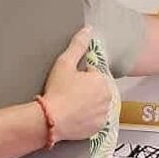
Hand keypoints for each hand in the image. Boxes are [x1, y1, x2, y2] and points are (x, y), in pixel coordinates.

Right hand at [39, 26, 110, 140]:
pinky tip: (74, 117)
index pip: (92, 74)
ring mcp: (104, 114)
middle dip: (85, 90)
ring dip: (87, 104)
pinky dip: (87, 118)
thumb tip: (88, 30)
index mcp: (102, 80)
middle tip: (68, 94)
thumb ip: (77, 45)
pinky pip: (94, 119)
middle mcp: (108, 97)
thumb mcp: (65, 63)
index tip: (68, 83)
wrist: (50, 119)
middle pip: (96, 90)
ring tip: (71, 106)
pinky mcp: (98, 128)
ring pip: (96, 105)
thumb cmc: (57, 90)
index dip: (79, 76)